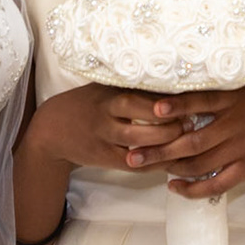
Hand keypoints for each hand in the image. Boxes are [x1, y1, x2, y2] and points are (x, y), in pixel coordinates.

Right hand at [26, 83, 185, 173]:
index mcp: (110, 95)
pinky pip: (133, 164)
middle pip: (139, 121)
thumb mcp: (106, 88)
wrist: (52, 129)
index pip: (140, 97)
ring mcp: (105, 139)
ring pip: (138, 146)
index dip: (165, 102)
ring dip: (164, 146)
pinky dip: (154, 164)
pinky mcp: (104, 158)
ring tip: (185, 142)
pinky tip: (171, 160)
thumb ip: (134, 86)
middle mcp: (107, 116)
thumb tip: (177, 80)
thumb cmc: (90, 103)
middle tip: (192, 123)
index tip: (189, 101)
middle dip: (168, 126)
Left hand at [135, 85, 244, 197]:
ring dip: (171, 167)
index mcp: (236, 101)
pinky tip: (175, 187)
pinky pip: (217, 183)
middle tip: (133, 153)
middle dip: (160, 148)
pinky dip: (194, 188)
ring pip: (200, 163)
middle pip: (192, 140)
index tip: (153, 109)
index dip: (176, 106)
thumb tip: (187, 91)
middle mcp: (236, 125)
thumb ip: (223, 92)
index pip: (201, 101)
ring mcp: (241, 149)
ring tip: (147, 167)